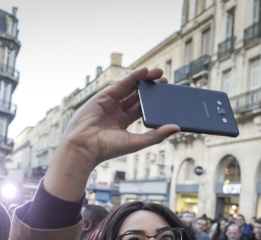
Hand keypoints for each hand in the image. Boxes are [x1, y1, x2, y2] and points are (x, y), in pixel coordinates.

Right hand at [43, 68, 179, 201]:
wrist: (84, 146)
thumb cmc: (107, 148)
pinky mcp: (103, 97)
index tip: (166, 96)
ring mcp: (108, 104)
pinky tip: (144, 71)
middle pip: (136, 97)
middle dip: (150, 89)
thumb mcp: (137, 142)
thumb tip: (176, 128)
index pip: (140, 110)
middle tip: (165, 81)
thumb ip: (156, 135)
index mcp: (121, 124)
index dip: (153, 102)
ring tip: (159, 73)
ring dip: (144, 80)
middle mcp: (115, 113)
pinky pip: (121, 84)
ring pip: (129, 89)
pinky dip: (133, 77)